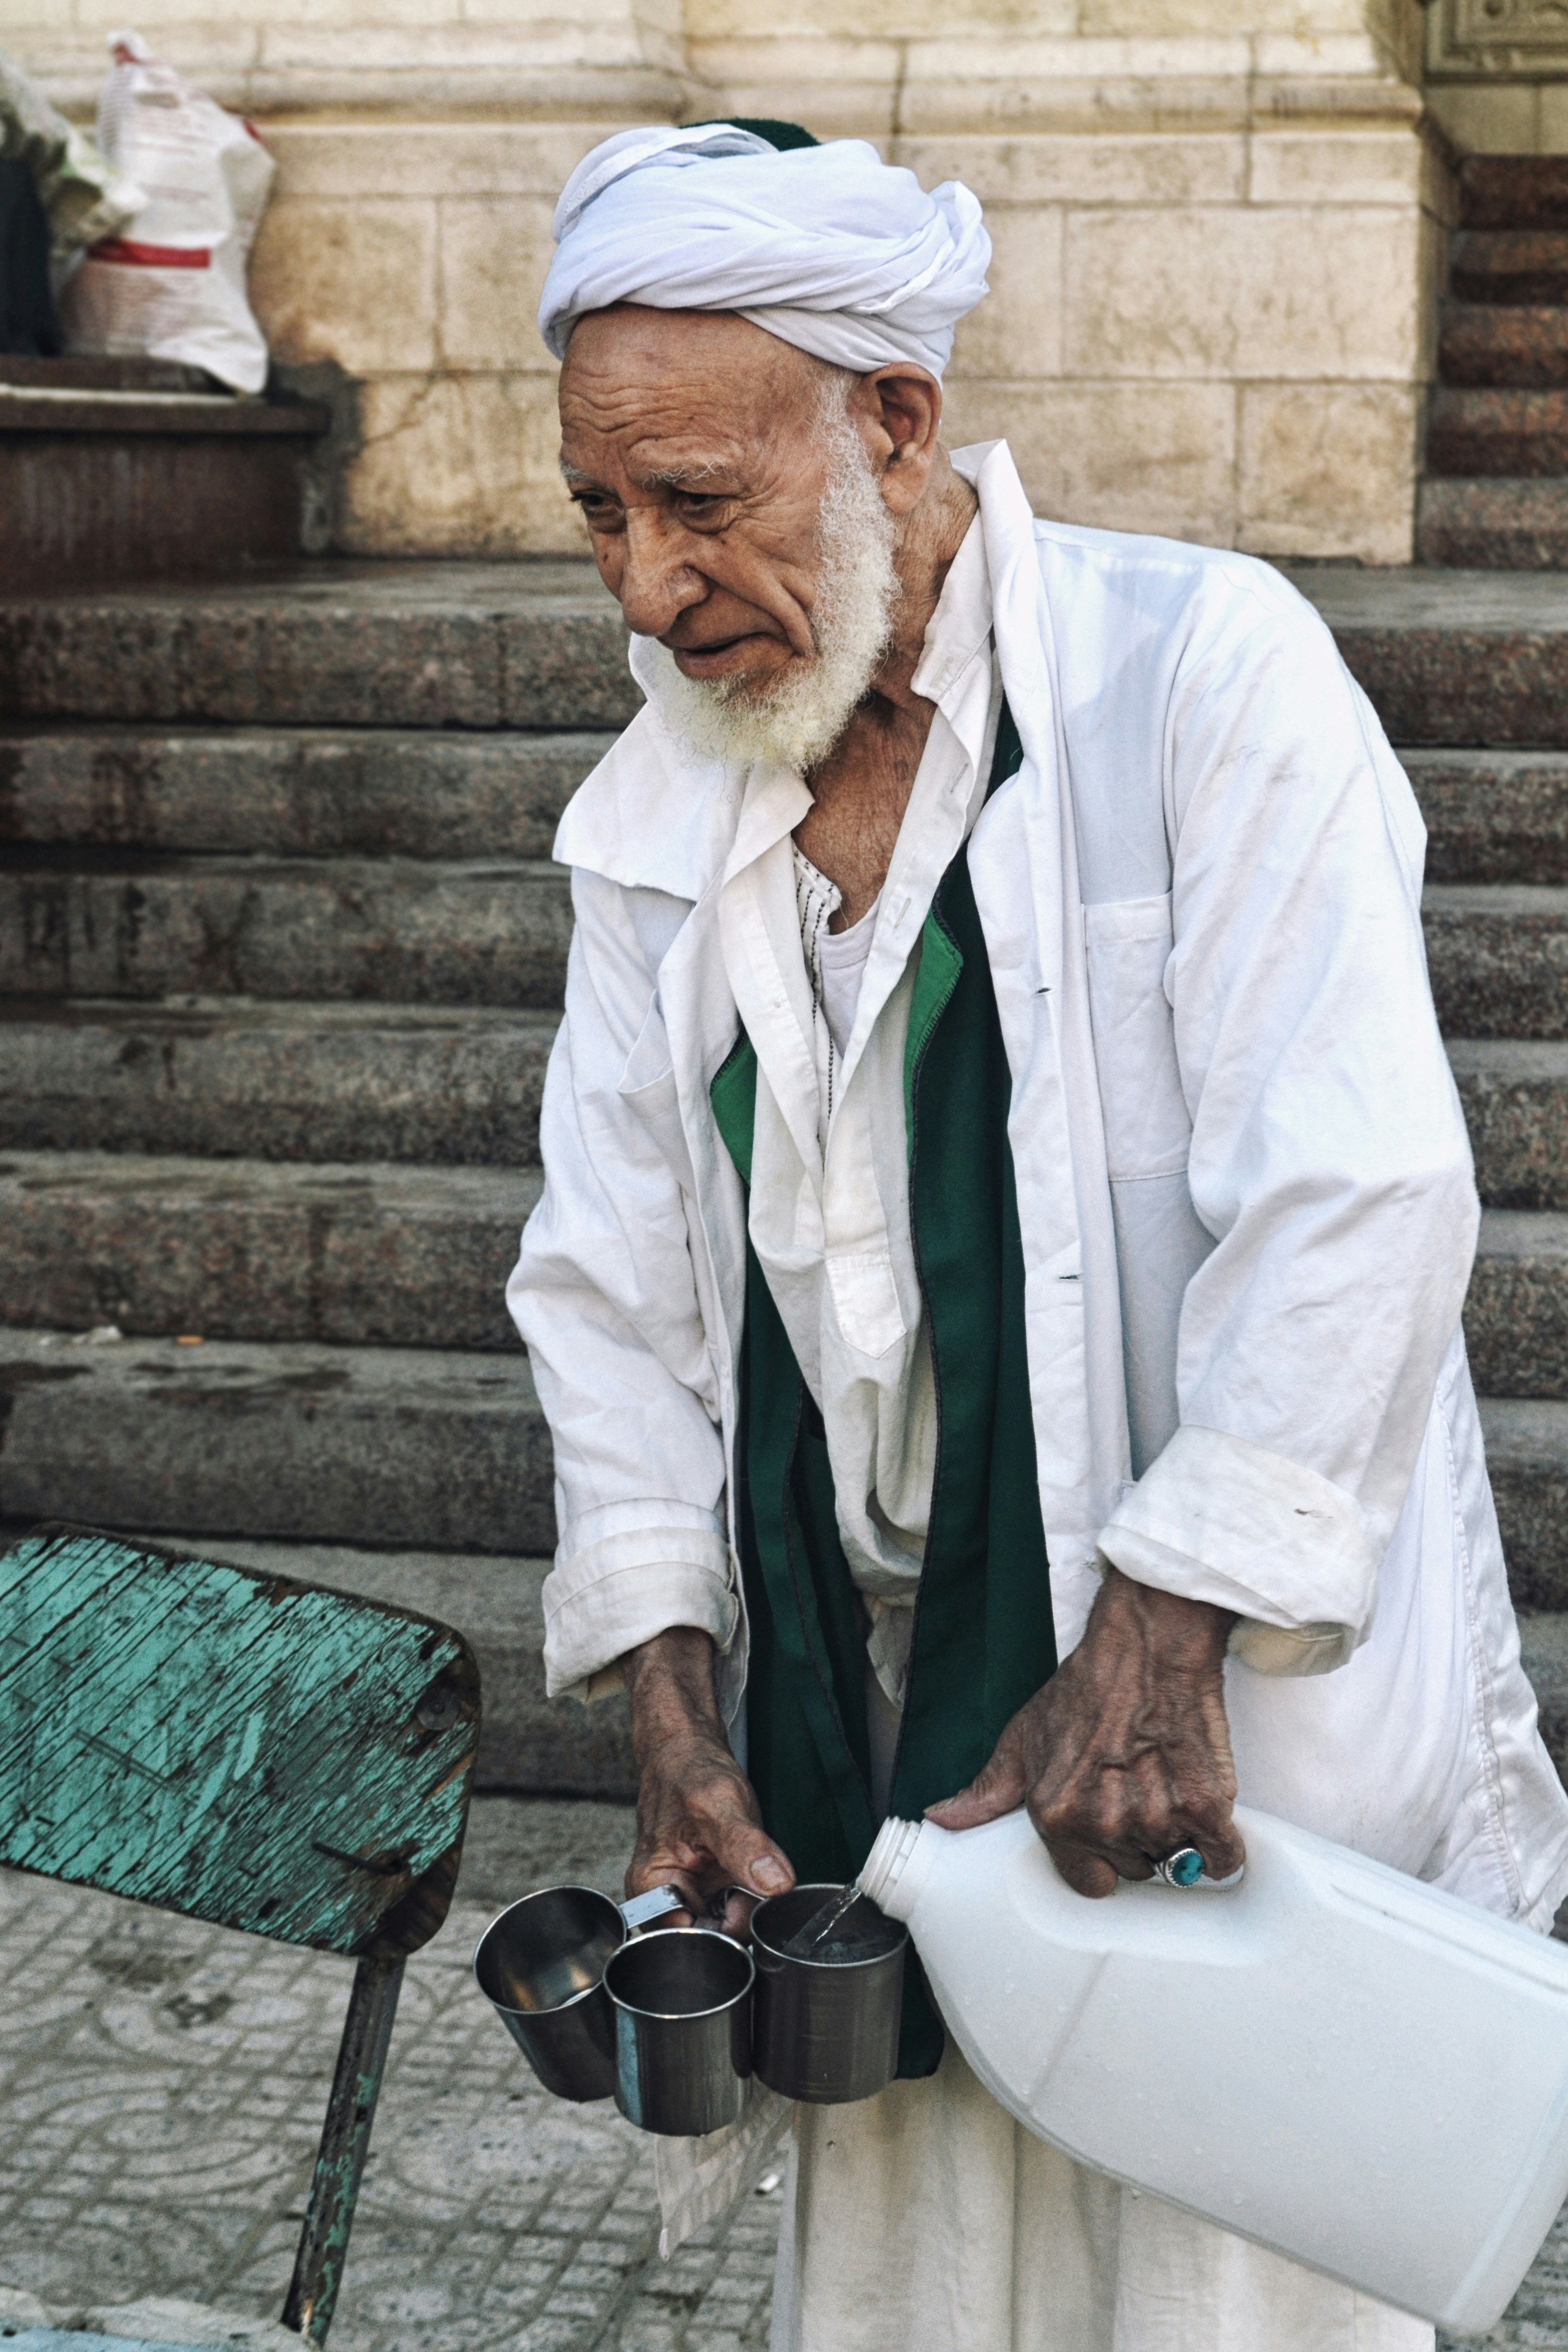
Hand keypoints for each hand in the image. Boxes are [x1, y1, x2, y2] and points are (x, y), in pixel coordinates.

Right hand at [621, 1626, 794, 1936]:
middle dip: (741, 1922)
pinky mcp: (711, 1887)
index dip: (723, 1934)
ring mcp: (691, 1894)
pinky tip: (755, 1874)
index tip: (747, 1908)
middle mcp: (667, 1899)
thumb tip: (776, 1886)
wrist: (689, 1748)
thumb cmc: (689, 1770)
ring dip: (751, 1908)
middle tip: (754, 1886)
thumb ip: (745, 1846)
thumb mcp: (719, 1802)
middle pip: (711, 1940)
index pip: (686, 1942)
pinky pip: (738, 1908)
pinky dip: (754, 1896)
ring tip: (752, 1873)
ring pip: (729, 1926)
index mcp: (652, 1888)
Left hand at [926, 1565, 1242, 1897]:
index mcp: (1056, 1815)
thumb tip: (943, 1819)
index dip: (1102, 1858)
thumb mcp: (1023, 1736)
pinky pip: (1223, 1858)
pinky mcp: (1206, 1805)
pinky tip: (1205, 1805)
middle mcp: (1104, 1823)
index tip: (1110, 1828)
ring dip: (1178, 1832)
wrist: (1146, 1645)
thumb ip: (987, 1789)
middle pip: (1135, 1870)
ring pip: (1176, 1861)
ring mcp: (1156, 1817)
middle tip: (1139, 1788)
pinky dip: (1222, 1842)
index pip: (1089, 1883)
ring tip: (1164, 1779)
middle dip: (1139, 1840)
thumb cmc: (1086, 1688)